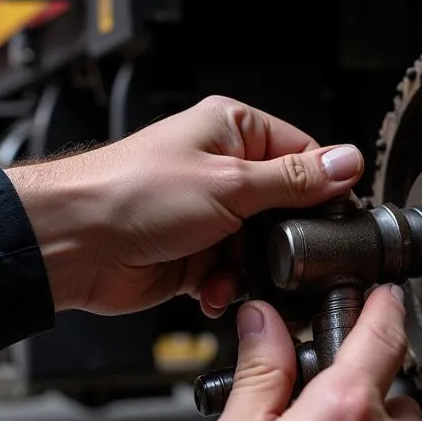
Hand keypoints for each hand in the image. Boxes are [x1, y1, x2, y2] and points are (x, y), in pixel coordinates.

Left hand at [5, 95, 363, 313]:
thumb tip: (348, 163)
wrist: (73, 244)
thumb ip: (296, 181)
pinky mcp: (197, 253)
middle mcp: (223, 169)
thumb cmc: (131, 193)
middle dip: (285, 240)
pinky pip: (234, 273)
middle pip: (287, 208)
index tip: (334, 217)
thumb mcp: (230, 183)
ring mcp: (210, 213)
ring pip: (263, 248)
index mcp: (233, 130)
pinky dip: (229, 286)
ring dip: (254, 269)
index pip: (305, 155)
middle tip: (284, 256)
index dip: (323, 189)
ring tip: (234, 273)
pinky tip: (213, 289)